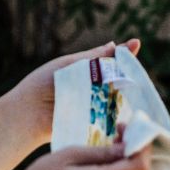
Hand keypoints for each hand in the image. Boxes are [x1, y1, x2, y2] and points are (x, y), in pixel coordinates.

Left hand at [16, 37, 140, 146]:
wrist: (29, 113)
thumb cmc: (44, 83)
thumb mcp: (70, 65)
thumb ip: (93, 58)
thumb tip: (115, 45)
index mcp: (88, 72)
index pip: (111, 63)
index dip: (124, 56)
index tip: (137, 45)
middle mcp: (93, 89)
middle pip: (118, 82)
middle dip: (129, 78)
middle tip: (140, 72)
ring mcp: (95, 107)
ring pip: (118, 101)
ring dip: (128, 97)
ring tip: (139, 90)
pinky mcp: (93, 125)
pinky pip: (110, 120)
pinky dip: (119, 116)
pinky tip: (131, 110)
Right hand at [22, 140, 151, 169]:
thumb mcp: (70, 155)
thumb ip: (102, 152)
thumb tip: (129, 145)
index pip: (139, 167)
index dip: (142, 147)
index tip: (133, 129)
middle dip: (137, 150)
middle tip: (122, 131)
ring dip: (131, 162)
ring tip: (114, 144)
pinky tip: (110, 162)